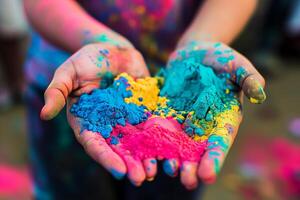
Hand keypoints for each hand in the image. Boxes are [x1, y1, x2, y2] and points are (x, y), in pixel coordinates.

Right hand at [40, 42, 151, 184]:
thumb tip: (43, 114)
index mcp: (87, 121)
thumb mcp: (68, 72)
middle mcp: (107, 124)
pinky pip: (151, 125)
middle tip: (140, 178)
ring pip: (136, 141)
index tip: (119, 171)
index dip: (106, 157)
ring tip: (155, 170)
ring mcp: (126, 118)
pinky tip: (168, 148)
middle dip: (129, 164)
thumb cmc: (86, 59)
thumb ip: (57, 92)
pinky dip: (158, 137)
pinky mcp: (142, 109)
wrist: (112, 49)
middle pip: (118, 148)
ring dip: (145, 156)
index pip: (95, 144)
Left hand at [164, 41, 265, 188]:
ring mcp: (182, 120)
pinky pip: (159, 129)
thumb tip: (261, 94)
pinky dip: (154, 142)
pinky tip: (147, 152)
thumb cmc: (220, 59)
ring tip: (166, 171)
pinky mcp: (166, 113)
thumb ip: (248, 78)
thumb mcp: (236, 65)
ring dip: (172, 159)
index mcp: (223, 118)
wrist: (195, 52)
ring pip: (177, 145)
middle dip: (192, 166)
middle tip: (186, 180)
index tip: (208, 174)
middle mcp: (202, 125)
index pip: (220, 141)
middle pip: (197, 150)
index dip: (215, 157)